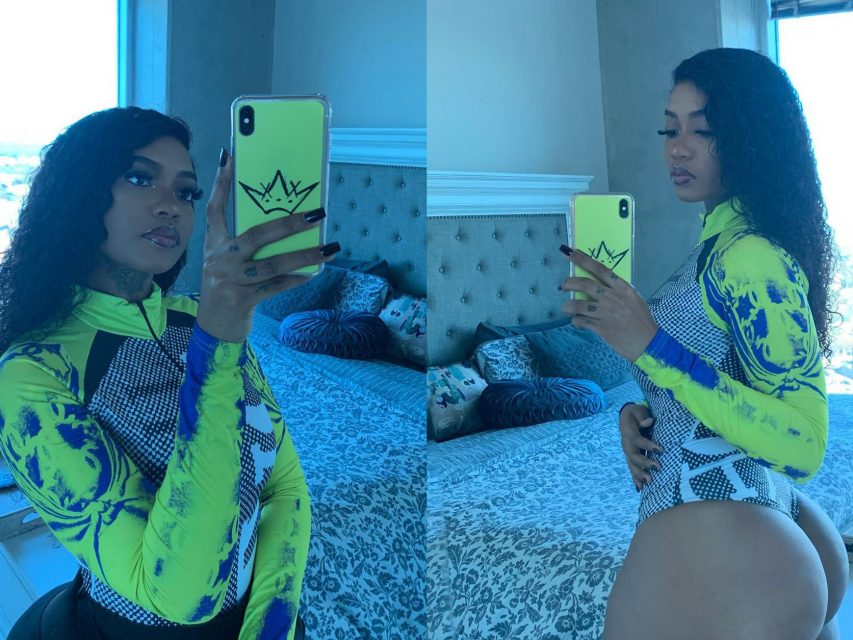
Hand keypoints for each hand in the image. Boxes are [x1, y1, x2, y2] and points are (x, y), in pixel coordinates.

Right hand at [196, 149, 338, 342]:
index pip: (215, 209)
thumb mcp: (227, 261)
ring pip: (273, 264)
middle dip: (290, 223)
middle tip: (317, 214)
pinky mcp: (243, 300)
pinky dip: (296, 279)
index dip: (221, 183)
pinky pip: (277, 286)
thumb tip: (284, 223)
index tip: (231, 158)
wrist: (214, 328)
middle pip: (257, 235)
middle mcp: (220, 259)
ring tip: (329, 248)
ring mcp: (231, 280)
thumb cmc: (227, 287)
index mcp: (213, 244)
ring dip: (305, 255)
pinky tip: (313, 272)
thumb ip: (245, 243)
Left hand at [558, 246, 657, 361]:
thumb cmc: (641, 320)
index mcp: (622, 287)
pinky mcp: (601, 328)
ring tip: (566, 307)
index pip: (600, 269)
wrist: (647, 342)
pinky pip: (582, 321)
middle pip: (585, 284)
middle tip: (563, 285)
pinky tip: (577, 321)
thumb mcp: (633, 299)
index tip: (569, 253)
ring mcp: (606, 312)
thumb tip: (599, 286)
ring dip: (569, 305)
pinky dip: (576, 321)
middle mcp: (613, 297)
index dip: (582, 259)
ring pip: (579, 304)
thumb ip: (616, 291)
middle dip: (570, 283)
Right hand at [619, 403, 662, 490]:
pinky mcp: (630, 457)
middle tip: (657, 468)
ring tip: (649, 482)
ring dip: (639, 474)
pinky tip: (640, 487)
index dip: (648, 445)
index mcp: (628, 433)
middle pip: (633, 456)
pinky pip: (631, 468)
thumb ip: (642, 415)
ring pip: (631, 464)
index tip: (660, 450)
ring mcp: (627, 452)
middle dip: (644, 463)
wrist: (625, 417)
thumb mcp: (637, 410)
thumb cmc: (635, 414)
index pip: (638, 440)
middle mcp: (626, 444)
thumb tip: (649, 421)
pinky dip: (635, 478)